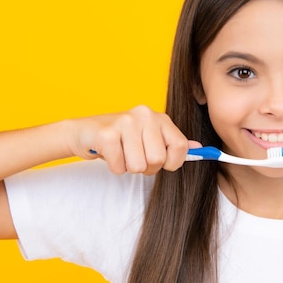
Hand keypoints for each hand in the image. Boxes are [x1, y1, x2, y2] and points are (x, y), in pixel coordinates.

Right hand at [68, 105, 199, 174]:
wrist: (84, 132)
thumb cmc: (121, 138)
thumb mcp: (149, 137)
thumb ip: (173, 143)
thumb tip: (199, 148)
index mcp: (159, 117)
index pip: (181, 147)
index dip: (172, 162)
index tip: (161, 162)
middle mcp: (144, 115)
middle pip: (158, 160)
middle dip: (146, 167)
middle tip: (133, 156)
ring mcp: (125, 122)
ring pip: (139, 166)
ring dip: (128, 167)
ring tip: (121, 153)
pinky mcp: (107, 134)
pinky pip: (120, 167)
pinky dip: (114, 167)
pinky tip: (109, 154)